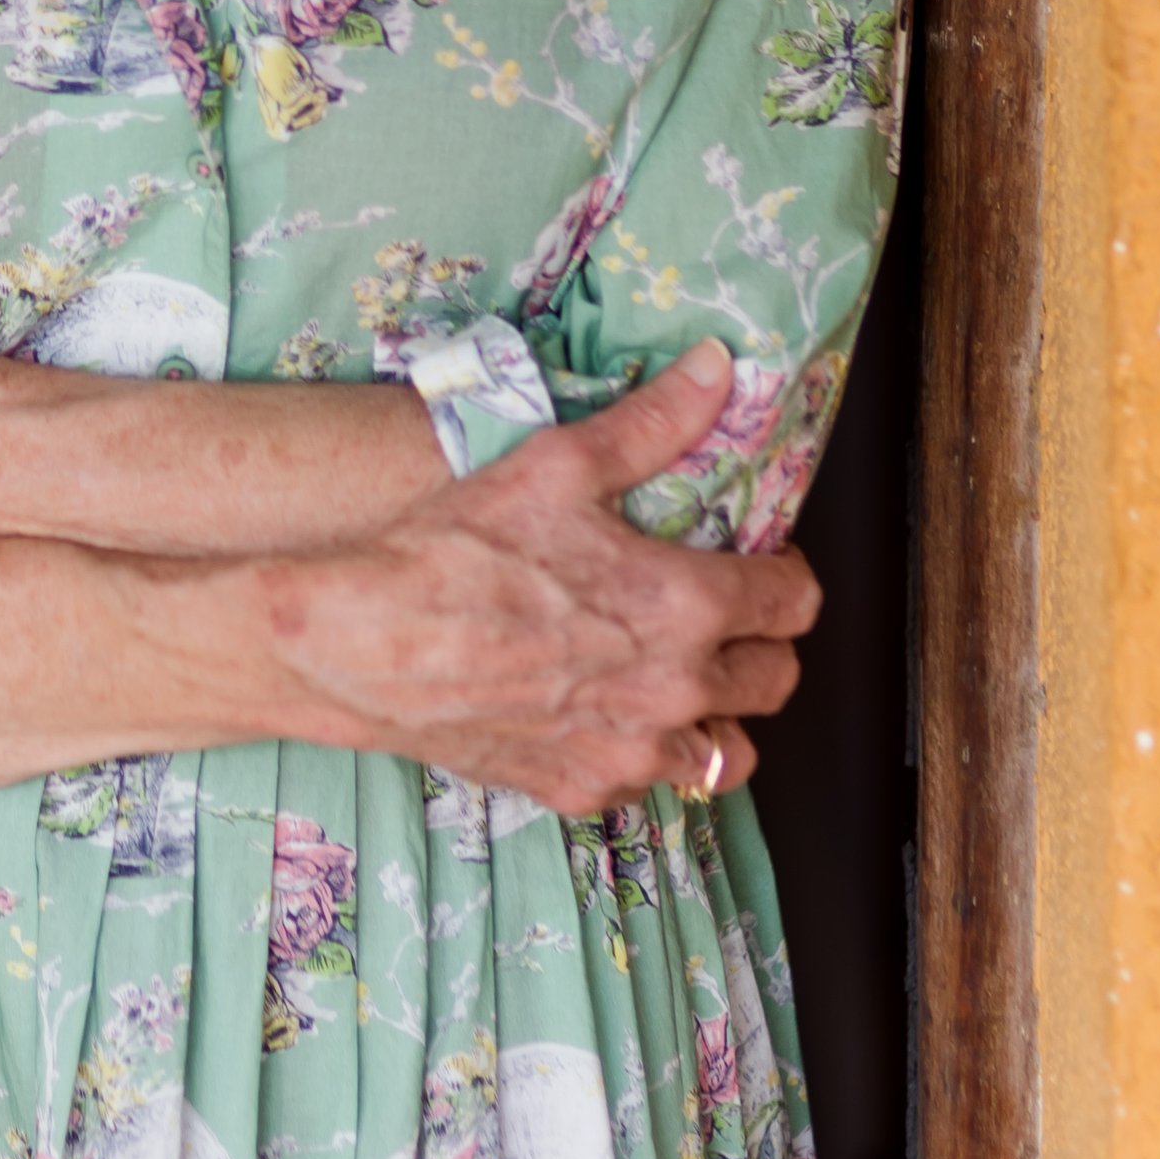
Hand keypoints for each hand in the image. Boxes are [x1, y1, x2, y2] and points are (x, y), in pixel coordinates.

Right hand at [264, 340, 816, 812]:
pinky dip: (646, 752)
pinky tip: (609, 710)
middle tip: (721, 610)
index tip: (759, 560)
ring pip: (729, 752)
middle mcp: (672, 691)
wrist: (366, 641)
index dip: (784, 572)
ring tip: (677, 672)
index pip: (792, 603)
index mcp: (683, 606)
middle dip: (762, 640)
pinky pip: (651, 784)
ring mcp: (629, 751)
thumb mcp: (558, 464)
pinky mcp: (581, 788)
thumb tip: (719, 370)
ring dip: (717, 711)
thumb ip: (655, 422)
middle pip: (776, 679)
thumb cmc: (456, 552)